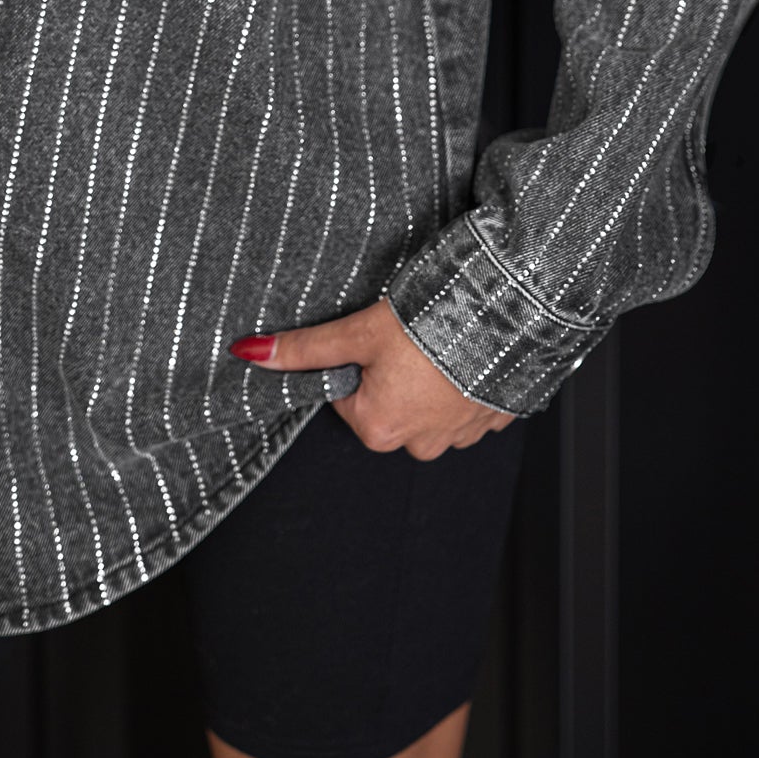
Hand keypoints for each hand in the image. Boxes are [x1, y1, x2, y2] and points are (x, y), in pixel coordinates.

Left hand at [229, 298, 518, 457]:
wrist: (509, 313)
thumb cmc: (432, 323)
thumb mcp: (357, 331)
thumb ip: (304, 348)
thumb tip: (249, 353)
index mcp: (378, 429)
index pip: (346, 395)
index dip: (355, 359)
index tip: (373, 338)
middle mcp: (420, 444)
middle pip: (385, 403)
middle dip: (391, 372)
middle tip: (406, 335)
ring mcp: (461, 436)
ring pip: (427, 405)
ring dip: (430, 377)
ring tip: (438, 339)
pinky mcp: (494, 420)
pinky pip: (466, 402)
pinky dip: (463, 380)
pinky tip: (466, 350)